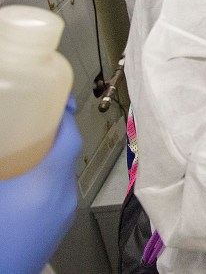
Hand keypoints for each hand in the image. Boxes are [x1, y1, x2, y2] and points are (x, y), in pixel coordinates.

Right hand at [0, 97, 81, 273]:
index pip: (71, 139)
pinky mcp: (58, 230)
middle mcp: (63, 196)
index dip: (66, 117)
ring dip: (48, 163)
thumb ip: (3, 158)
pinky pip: (57, 197)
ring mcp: (63, 215)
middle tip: (35, 124)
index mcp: (48, 181)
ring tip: (25, 153)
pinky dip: (45, 184)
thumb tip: (3, 142)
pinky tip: (22, 186)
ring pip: (62, 178)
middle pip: (68, 157)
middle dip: (53, 139)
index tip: (59, 103)